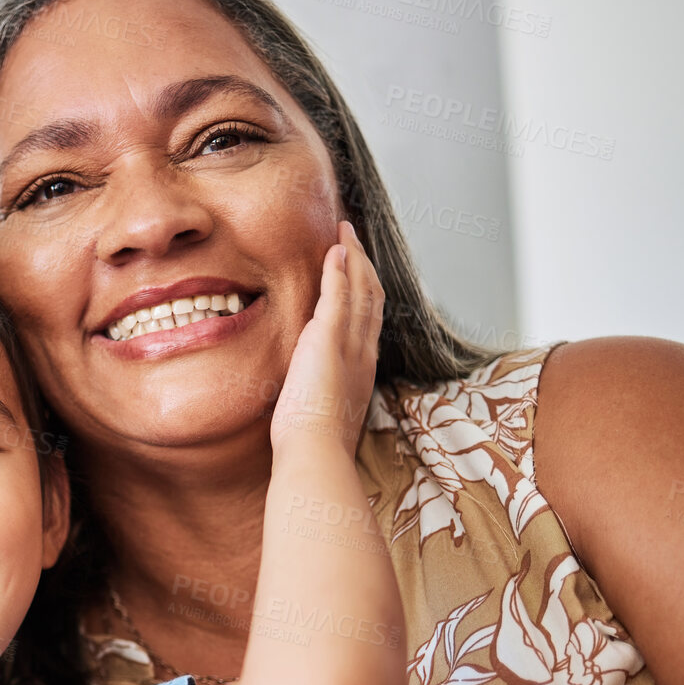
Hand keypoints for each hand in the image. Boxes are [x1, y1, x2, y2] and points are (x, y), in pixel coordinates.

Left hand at [271, 221, 383, 457]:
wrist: (316, 453)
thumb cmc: (313, 445)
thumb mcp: (322, 413)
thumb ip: (321, 394)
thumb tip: (310, 394)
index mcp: (362, 370)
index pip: (369, 321)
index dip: (365, 292)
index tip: (357, 273)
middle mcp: (364, 353)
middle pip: (373, 297)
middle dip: (364, 264)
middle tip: (354, 239)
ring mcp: (350, 344)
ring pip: (361, 289)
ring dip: (353, 256)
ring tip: (345, 231)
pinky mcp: (329, 340)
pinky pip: (338, 294)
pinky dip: (338, 269)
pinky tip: (334, 249)